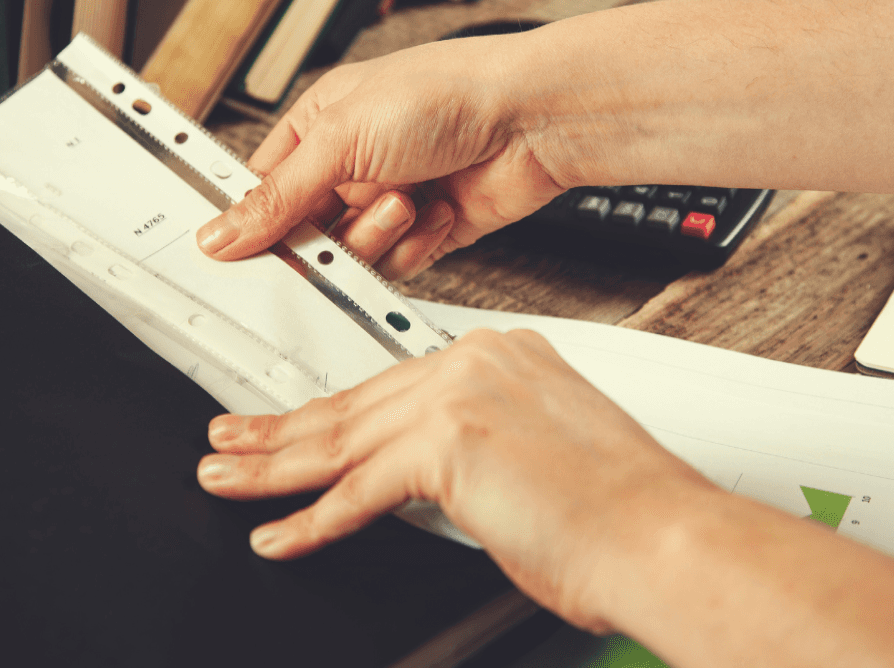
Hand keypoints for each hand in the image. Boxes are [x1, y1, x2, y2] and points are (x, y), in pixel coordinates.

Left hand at [195, 328, 716, 632]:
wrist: (666, 538)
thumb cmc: (622, 515)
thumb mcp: (536, 461)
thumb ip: (475, 453)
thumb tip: (429, 481)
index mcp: (501, 355)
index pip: (392, 385)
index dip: (334, 411)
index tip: (294, 421)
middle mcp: (477, 361)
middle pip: (356, 406)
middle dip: (282, 432)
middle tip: (231, 441)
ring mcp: (459, 395)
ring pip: (342, 440)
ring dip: (274, 467)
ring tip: (227, 476)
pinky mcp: (447, 443)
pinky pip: (359, 491)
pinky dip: (312, 521)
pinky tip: (278, 536)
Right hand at [196, 34, 573, 278]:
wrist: (533, 118)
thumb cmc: (448, 92)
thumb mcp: (342, 138)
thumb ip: (278, 195)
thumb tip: (222, 231)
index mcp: (320, 125)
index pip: (262, 186)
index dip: (253, 220)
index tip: (240, 248)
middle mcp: (352, 164)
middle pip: (305, 231)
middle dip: (324, 234)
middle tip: (332, 231)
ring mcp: (390, 200)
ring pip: (351, 256)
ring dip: (378, 235)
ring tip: (405, 201)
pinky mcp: (427, 232)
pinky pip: (397, 266)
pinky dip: (416, 245)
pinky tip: (437, 210)